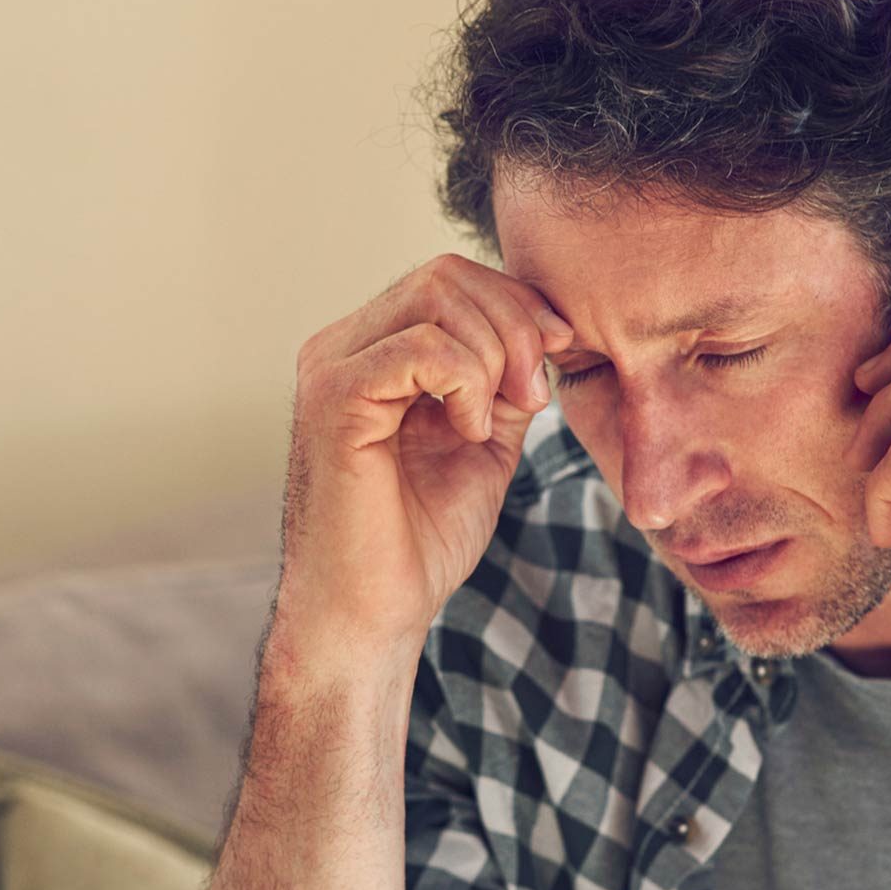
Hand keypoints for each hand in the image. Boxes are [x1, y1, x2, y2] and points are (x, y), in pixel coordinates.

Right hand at [276, 252, 565, 665]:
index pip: (452, 280)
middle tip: (534, 397)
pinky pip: (423, 347)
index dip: (518, 306)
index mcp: (371, 351)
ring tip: (494, 424)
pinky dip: (467, 384)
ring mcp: (332, 367)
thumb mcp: (485, 442)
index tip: (558, 357)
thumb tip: (544, 330)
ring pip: (438, 298)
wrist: (374, 614)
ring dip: (495, 357)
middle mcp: (341, 347)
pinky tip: (468, 434)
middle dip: (515, 326)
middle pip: (447, 275)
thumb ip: (506, 382)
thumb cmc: (418, 541)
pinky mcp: (336, 398)